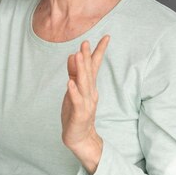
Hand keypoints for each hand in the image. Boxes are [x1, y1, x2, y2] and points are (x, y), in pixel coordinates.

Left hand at [61, 35, 109, 173]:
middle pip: (89, 72)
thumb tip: (74, 55)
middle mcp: (89, 93)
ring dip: (81, 70)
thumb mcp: (73, 90)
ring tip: (78, 55)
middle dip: (88, 56)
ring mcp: (85, 103)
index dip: (98, 51)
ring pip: (83, 84)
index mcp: (89, 87)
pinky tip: (70, 82)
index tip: (105, 37)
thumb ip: (74, 73)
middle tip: (86, 41)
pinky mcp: (78, 114)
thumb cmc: (76, 112)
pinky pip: (75, 101)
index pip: (95, 66)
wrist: (80, 138)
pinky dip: (73, 92)